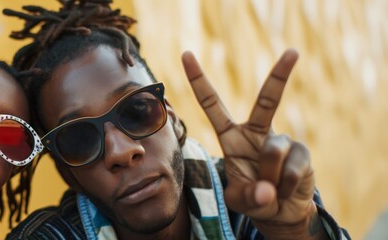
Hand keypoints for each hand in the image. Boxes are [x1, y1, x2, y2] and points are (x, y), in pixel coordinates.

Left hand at [181, 49, 325, 238]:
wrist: (282, 211)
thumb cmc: (254, 198)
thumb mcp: (240, 200)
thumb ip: (248, 196)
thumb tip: (268, 192)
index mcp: (231, 137)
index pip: (212, 104)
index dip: (199, 80)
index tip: (187, 54)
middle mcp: (257, 133)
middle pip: (267, 101)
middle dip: (280, 75)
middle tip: (293, 52)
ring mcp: (282, 141)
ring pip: (273, 152)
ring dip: (269, 178)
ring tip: (270, 190)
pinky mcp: (302, 152)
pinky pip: (291, 169)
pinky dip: (285, 186)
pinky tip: (285, 190)